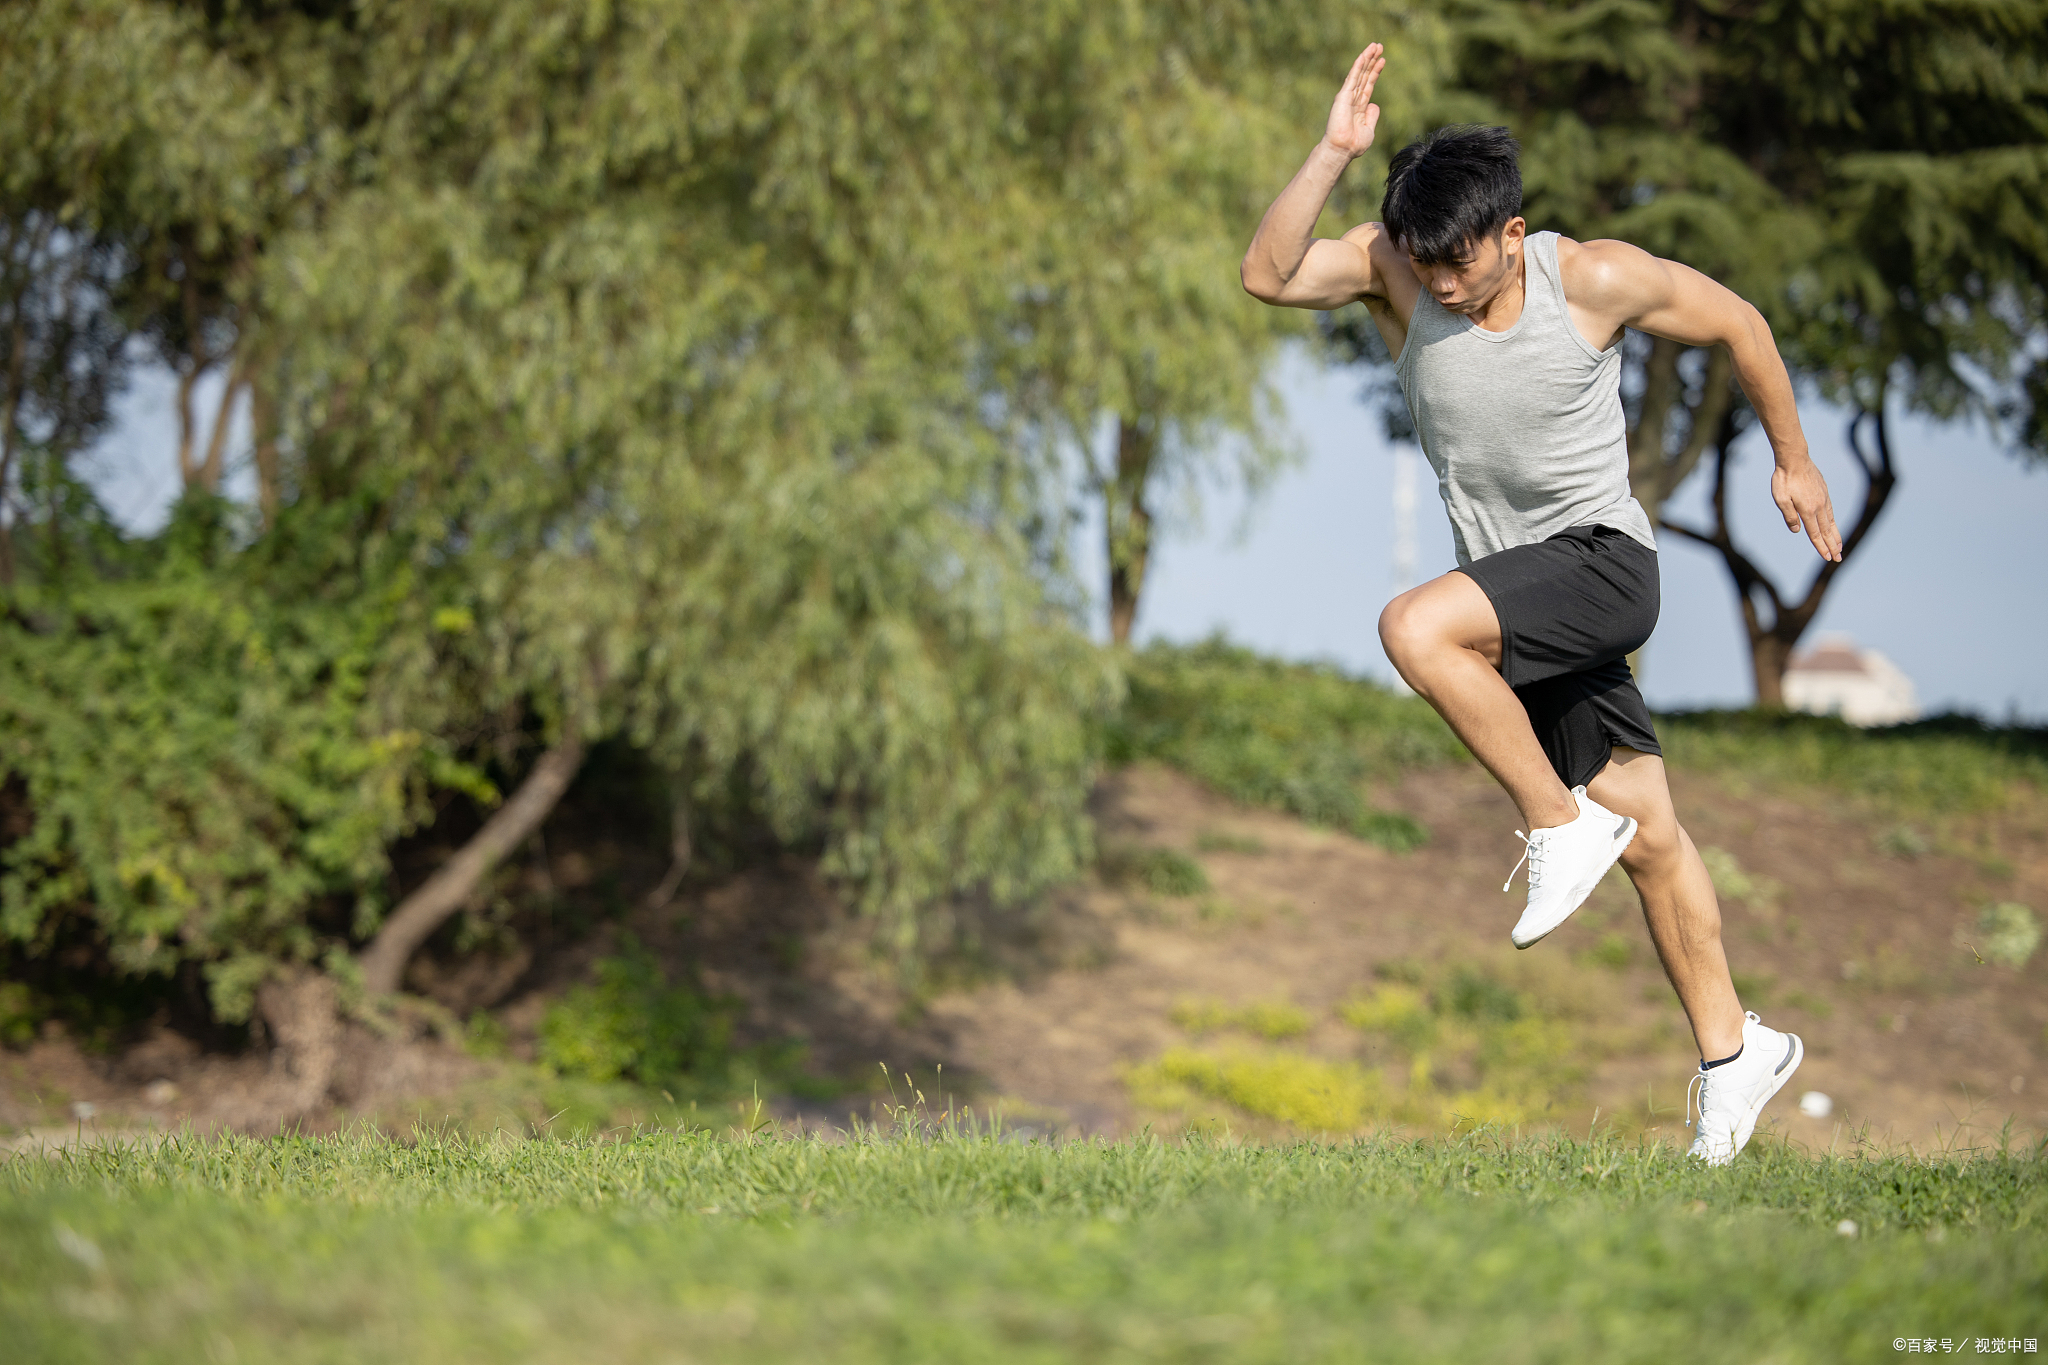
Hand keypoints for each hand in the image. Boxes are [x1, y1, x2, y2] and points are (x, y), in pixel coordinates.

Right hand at [1323, 44, 1385, 158]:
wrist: (1342, 150)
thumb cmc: (1354, 144)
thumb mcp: (1369, 130)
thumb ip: (1372, 116)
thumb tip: (1374, 104)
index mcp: (1359, 107)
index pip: (1369, 84)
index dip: (1375, 71)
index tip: (1382, 60)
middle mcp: (1353, 99)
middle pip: (1365, 75)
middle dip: (1372, 60)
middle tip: (1379, 46)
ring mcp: (1347, 96)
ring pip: (1359, 73)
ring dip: (1366, 58)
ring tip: (1375, 45)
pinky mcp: (1343, 96)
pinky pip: (1352, 78)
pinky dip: (1358, 66)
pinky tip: (1364, 56)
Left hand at [1772, 456, 1842, 560]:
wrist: (1794, 459)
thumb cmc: (1784, 479)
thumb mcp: (1780, 499)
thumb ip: (1789, 516)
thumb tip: (1797, 530)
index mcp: (1807, 510)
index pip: (1815, 533)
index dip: (1821, 547)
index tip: (1827, 558)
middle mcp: (1819, 506)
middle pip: (1827, 531)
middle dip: (1832, 546)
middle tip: (1838, 558)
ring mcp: (1823, 498)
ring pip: (1831, 522)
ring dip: (1835, 536)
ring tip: (1840, 547)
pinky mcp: (1824, 492)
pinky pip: (1831, 511)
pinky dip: (1833, 522)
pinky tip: (1833, 526)